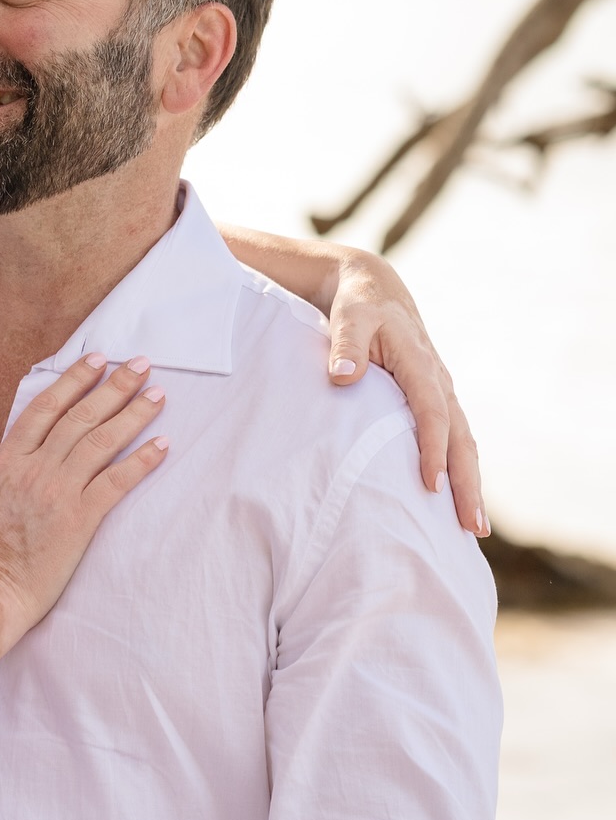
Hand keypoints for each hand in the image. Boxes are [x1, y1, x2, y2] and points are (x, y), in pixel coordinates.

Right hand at [0, 355, 166, 645]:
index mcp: (6, 461)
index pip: (44, 408)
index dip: (72, 380)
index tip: (96, 360)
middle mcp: (36, 469)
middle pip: (80, 417)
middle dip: (113, 387)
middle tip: (140, 364)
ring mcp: (60, 493)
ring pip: (101, 442)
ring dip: (132, 415)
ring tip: (157, 394)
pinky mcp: (80, 521)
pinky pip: (116, 484)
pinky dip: (141, 462)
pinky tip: (162, 445)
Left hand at [325, 250, 486, 536]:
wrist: (374, 291)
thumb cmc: (356, 308)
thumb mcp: (348, 318)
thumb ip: (345, 346)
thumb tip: (343, 376)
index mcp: (420, 364)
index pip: (432, 414)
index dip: (432, 450)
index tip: (431, 487)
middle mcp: (439, 381)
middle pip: (461, 439)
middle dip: (468, 484)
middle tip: (472, 527)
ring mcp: (442, 392)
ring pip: (464, 444)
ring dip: (472, 485)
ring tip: (475, 528)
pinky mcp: (437, 401)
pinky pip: (455, 440)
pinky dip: (462, 471)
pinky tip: (459, 503)